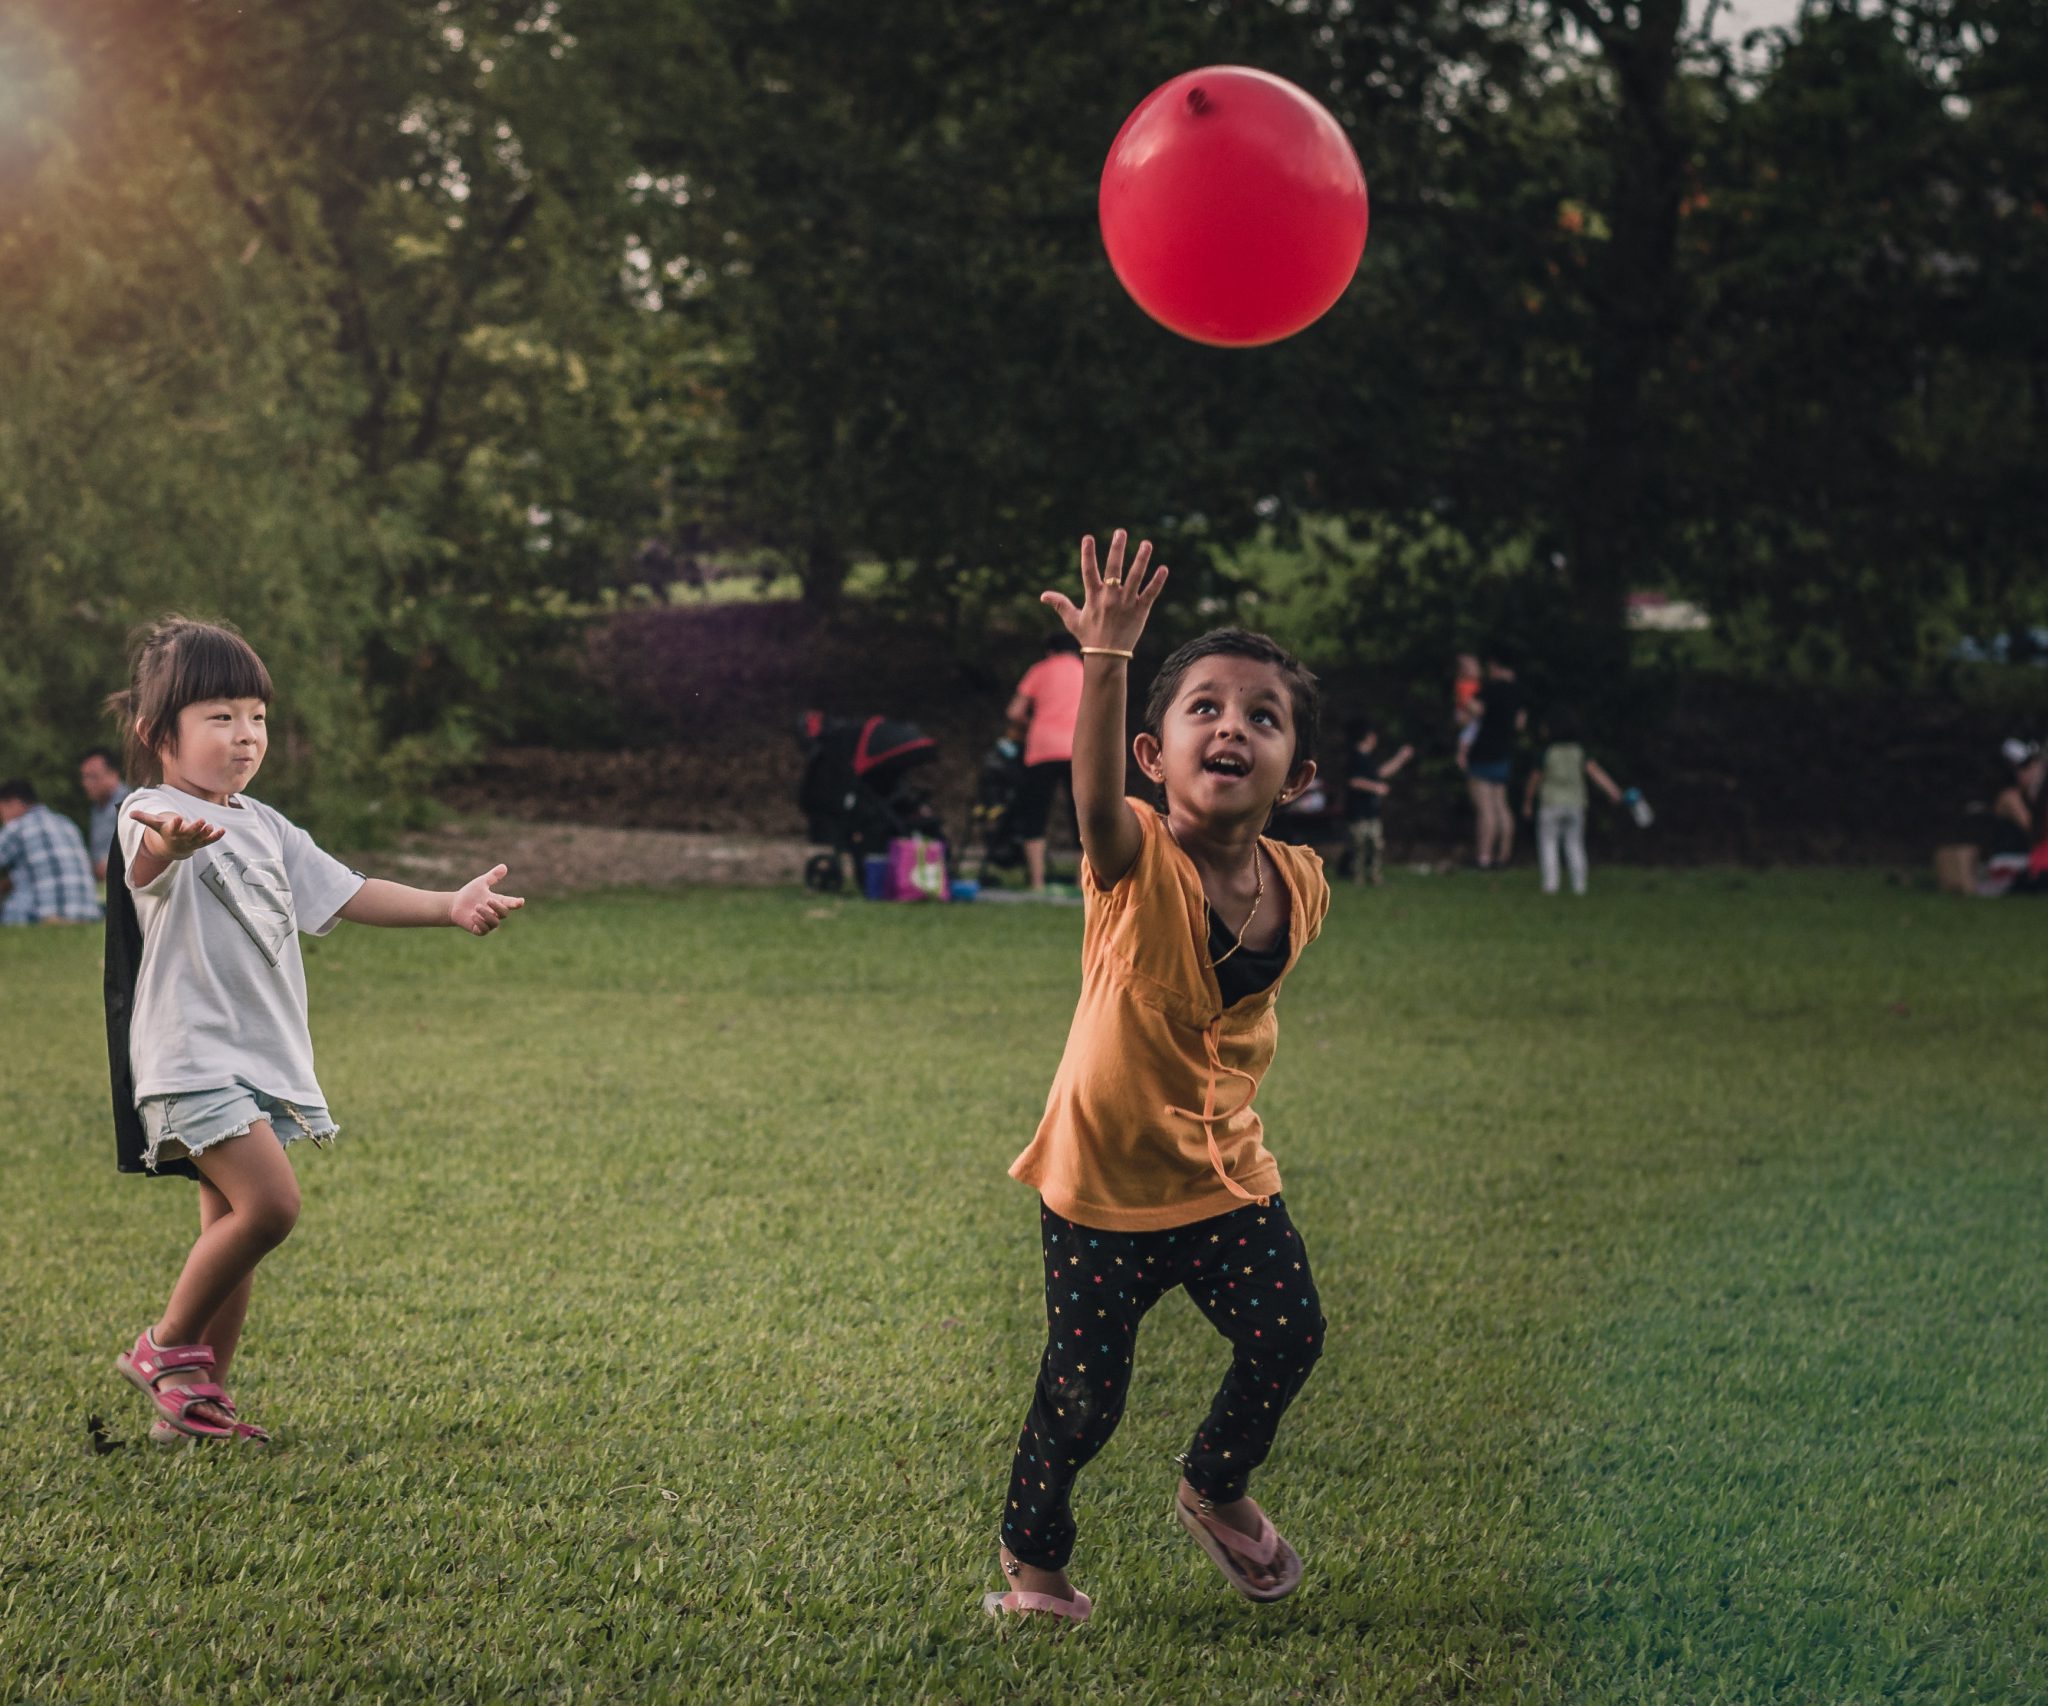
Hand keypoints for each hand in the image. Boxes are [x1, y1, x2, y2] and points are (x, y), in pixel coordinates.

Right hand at [131, 809, 224, 860]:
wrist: (173, 848)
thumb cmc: (165, 832)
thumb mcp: (155, 825)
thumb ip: (145, 818)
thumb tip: (130, 813)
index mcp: (172, 833)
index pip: (173, 829)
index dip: (175, 824)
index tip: (177, 818)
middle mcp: (183, 838)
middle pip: (189, 833)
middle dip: (195, 828)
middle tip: (202, 821)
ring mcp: (193, 841)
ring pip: (200, 838)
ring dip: (206, 833)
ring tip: (210, 826)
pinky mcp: (202, 842)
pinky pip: (210, 840)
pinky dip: (216, 836)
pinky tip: (222, 830)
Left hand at [450, 865, 524, 935]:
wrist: (454, 905)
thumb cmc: (469, 894)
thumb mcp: (481, 883)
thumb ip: (493, 876)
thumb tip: (504, 866)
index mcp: (498, 902)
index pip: (511, 903)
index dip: (516, 903)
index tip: (521, 901)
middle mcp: (495, 914)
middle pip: (504, 913)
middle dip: (497, 907)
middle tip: (488, 900)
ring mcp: (488, 923)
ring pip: (494, 922)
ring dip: (486, 914)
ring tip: (476, 907)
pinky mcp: (479, 930)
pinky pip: (484, 930)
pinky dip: (480, 923)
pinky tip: (473, 916)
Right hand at [1040, 528, 1167, 653]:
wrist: (1107, 657)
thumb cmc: (1089, 637)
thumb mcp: (1073, 620)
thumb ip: (1060, 604)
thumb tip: (1043, 595)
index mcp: (1093, 597)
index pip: (1089, 571)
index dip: (1088, 554)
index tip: (1088, 537)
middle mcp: (1110, 598)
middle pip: (1114, 569)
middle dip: (1117, 549)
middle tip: (1120, 532)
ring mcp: (1126, 603)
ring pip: (1135, 577)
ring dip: (1141, 560)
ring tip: (1146, 543)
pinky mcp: (1140, 611)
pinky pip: (1150, 593)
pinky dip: (1157, 581)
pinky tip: (1163, 568)